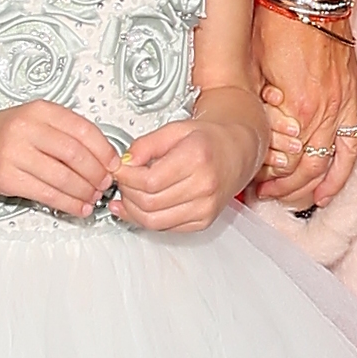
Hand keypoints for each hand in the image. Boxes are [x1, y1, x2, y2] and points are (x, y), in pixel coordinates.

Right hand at [0, 103, 119, 217]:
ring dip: (84, 192)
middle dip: (97, 174)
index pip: (83, 130)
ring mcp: (14, 154)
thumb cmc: (4, 133)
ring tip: (93, 198)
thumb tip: (103, 156)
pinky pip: (47, 194)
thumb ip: (65, 133)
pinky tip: (77, 206)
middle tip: (105, 184)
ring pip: (63, 177)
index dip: (104, 150)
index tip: (113, 164)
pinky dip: (68, 203)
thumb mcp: (35, 120)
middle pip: (76, 155)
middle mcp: (26, 129)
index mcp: (39, 111)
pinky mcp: (7, 178)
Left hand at [113, 95, 267, 231]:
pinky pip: (165, 228)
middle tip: (122, 181)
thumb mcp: (176, 129)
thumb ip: (146, 144)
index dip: (126, 178)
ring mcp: (206, 207)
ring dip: (133, 210)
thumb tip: (124, 162)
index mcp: (197, 158)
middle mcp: (205, 186)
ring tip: (129, 194)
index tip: (119, 170)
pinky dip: (147, 219)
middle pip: (149, 203)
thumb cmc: (210, 139)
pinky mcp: (204, 221)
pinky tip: (141, 207)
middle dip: (126, 193)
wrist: (238, 151)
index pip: (149, 181)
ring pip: (154, 221)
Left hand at [255, 1, 356, 209]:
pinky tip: (329, 189)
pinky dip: (342, 171)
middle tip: (265, 194)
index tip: (250, 180)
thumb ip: (255, 102)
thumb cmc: (280, 20)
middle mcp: (322, 111)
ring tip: (294, 200)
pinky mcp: (352, 97)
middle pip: (304, 168)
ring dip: (310, 186)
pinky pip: (352, 144)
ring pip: (328, 162)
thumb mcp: (254, 63)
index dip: (265, 174)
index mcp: (296, 105)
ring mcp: (341, 105)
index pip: (281, 158)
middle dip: (284, 188)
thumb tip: (247, 128)